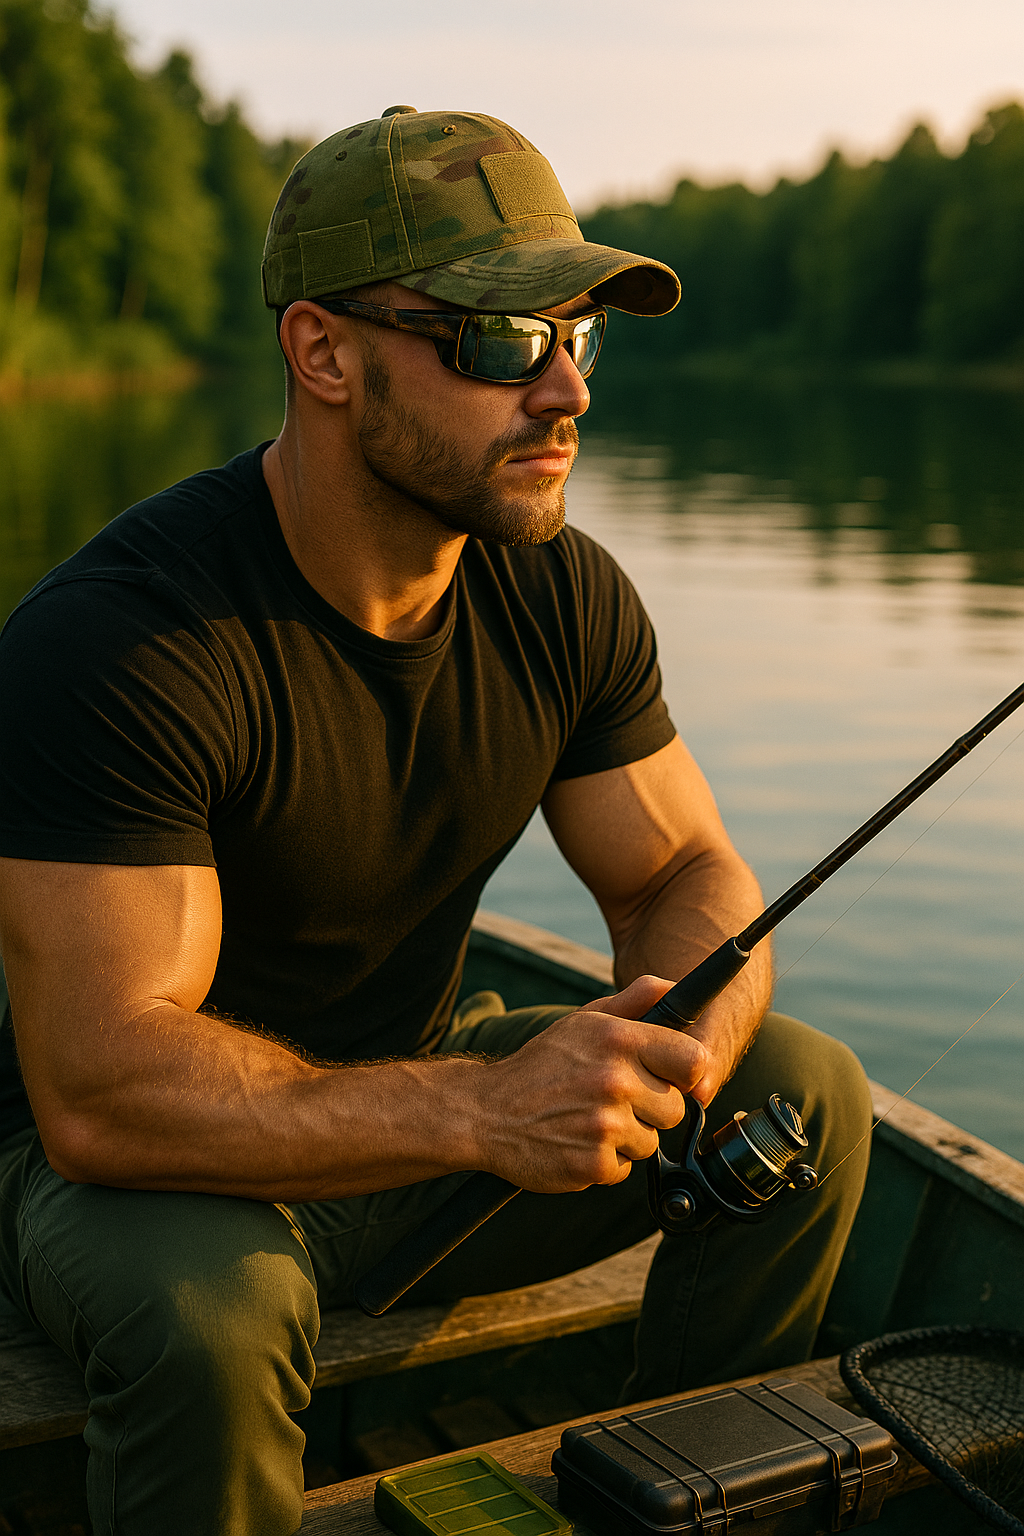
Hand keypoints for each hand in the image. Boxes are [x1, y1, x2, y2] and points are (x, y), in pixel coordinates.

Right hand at [468, 974, 706, 1192]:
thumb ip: (635, 1001)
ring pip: (651, 1142)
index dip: (683, 1072)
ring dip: (626, 1137)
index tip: (669, 1076)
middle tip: (613, 1100)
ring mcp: (604, 1125)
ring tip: (589, 1119)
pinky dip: (605, 1161)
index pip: (693, 1061)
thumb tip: (675, 987)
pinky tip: (578, 1141)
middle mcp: (614, 1080)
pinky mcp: (593, 1164)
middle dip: (650, 1108)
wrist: (485, 1111)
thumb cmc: (541, 1064)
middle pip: (675, 1109)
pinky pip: (625, 1169)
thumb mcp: (584, 1020)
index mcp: (617, 1039)